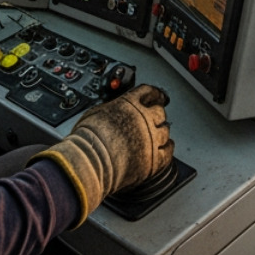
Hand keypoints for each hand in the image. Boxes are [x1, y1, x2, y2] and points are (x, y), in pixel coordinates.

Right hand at [32, 85, 173, 226]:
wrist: (89, 162)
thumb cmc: (86, 140)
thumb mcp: (94, 114)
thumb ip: (110, 109)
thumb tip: (109, 112)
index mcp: (130, 104)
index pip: (148, 92)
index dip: (153, 94)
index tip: (156, 96)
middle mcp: (144, 118)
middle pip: (159, 111)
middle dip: (157, 114)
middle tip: (154, 119)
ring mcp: (151, 139)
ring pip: (165, 131)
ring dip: (161, 132)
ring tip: (157, 136)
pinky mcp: (154, 159)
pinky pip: (167, 152)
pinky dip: (166, 149)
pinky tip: (163, 150)